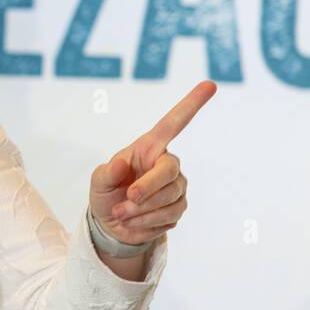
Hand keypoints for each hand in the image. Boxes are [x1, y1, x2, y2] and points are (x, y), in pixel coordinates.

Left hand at [88, 80, 216, 245]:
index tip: (210, 84)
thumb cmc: (106, 193)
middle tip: (127, 198)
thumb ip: (107, 172)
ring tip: (121, 213)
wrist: (111, 224)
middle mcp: (167, 164)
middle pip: (169, 171)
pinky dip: (146, 222)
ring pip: (169, 198)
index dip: (191, 104)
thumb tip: (122, 163)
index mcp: (149, 148)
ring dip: (141, 210)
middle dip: (148, 188)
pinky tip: (132, 222)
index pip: (173, 123)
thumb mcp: (98, 182)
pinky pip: (169, 217)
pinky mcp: (178, 208)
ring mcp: (176, 187)